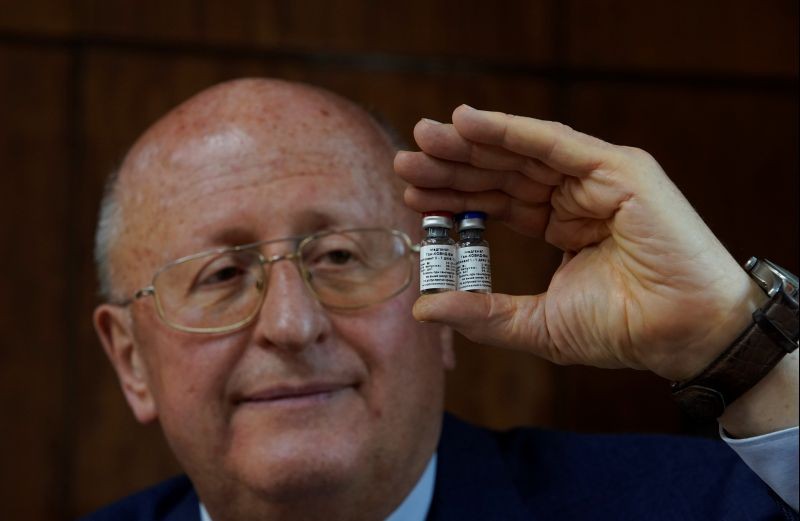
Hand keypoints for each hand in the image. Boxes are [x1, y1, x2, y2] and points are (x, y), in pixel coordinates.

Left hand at [395, 105, 763, 381]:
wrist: (680, 336)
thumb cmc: (621, 330)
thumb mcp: (536, 324)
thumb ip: (482, 313)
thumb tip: (422, 310)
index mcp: (562, 224)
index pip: (499, 202)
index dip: (455, 196)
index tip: (411, 192)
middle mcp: (576, 196)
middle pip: (504, 173)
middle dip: (454, 165)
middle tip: (405, 159)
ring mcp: (598, 180)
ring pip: (523, 153)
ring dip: (472, 143)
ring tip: (425, 139)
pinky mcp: (619, 170)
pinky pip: (554, 143)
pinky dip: (511, 130)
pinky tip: (467, 122)